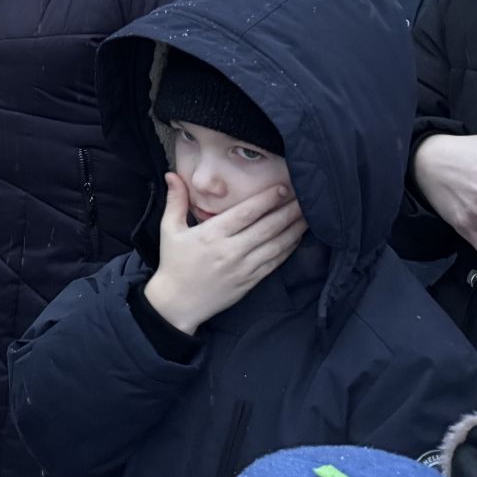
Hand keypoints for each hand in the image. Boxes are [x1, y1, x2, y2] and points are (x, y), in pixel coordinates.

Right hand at [142, 175, 307, 335]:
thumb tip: (172, 174)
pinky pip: (274, 263)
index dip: (266, 199)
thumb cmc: (174, 263)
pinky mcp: (250, 281)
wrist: (178, 302)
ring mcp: (243, 268)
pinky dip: (288, 249)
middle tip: (304, 197)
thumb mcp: (169, 229)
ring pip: (275, 245)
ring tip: (307, 216)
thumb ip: (175, 200)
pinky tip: (297, 239)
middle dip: (288, 211)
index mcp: (212, 234)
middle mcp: (231, 250)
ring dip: (294, 230)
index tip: (283, 187)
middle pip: (267, 227)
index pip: (245, 213)